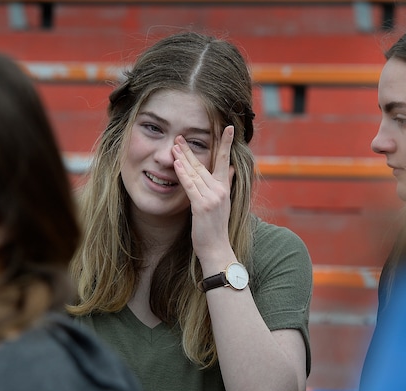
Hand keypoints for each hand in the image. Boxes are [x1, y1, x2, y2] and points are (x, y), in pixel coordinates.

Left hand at [173, 125, 235, 261]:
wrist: (217, 248)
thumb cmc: (216, 228)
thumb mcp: (224, 204)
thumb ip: (227, 184)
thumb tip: (232, 169)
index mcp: (224, 188)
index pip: (225, 161)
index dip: (226, 143)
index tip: (228, 127)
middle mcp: (220, 190)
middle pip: (205, 164)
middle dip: (191, 150)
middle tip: (180, 136)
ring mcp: (212, 197)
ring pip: (196, 173)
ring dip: (183, 158)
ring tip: (174, 145)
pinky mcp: (202, 206)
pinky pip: (190, 186)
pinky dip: (183, 173)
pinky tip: (176, 163)